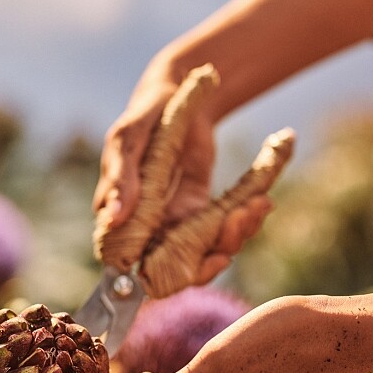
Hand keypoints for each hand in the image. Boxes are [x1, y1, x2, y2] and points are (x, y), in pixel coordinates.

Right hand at [94, 62, 272, 283]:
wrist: (179, 95)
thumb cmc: (145, 116)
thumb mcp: (128, 140)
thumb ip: (121, 178)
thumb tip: (112, 217)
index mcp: (120, 222)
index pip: (141, 269)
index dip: (177, 276)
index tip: (213, 260)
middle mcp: (148, 231)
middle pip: (184, 267)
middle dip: (218, 254)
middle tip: (241, 220)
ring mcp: (177, 224)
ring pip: (209, 250)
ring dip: (239, 233)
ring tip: (260, 203)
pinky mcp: (203, 213)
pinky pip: (224, 229)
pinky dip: (246, 219)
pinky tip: (261, 200)